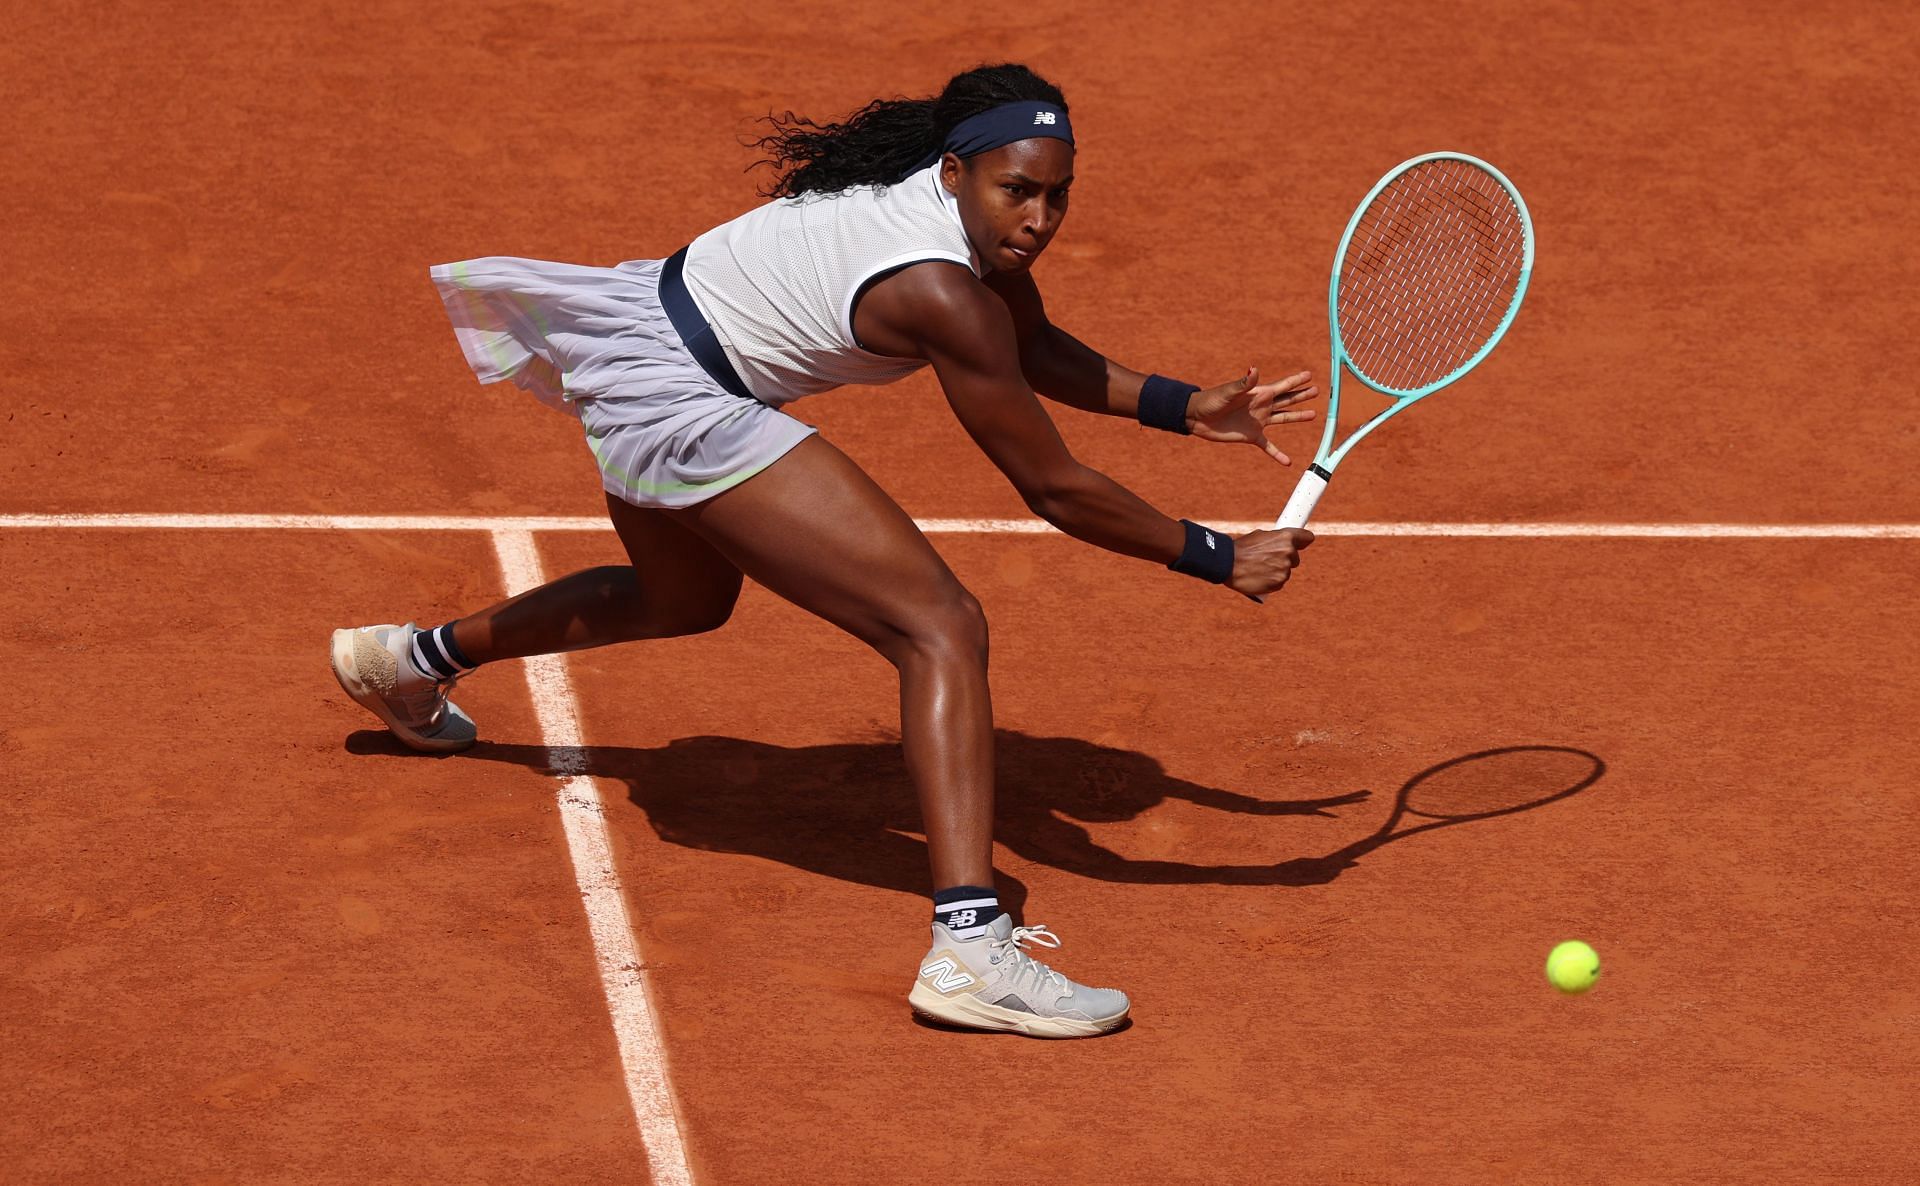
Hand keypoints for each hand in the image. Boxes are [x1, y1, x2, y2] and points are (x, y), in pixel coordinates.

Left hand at [1186, 367, 1318, 463]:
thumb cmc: (1211, 400)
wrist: (1198, 418)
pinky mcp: (1251, 436)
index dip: (1296, 380)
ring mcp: (1258, 421)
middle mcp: (1262, 406)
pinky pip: (1268, 447)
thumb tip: (1254, 369)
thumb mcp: (1228, 391)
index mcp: (1259, 393)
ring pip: (1283, 418)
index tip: (1310, 375)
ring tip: (1313, 415)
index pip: (1282, 386)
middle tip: (1317, 390)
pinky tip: (1287, 462)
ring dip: (1298, 417)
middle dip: (1302, 395)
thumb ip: (1243, 383)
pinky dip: (1277, 454)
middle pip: (1287, 400)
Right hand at [1229, 528, 1312, 598]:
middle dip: (1284, 558)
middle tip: (1267, 558)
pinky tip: (1258, 577)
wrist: (1227, 564)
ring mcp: (1284, 570)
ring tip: (1258, 568)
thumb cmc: (1241, 548)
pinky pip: (1279, 582)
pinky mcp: (1279, 583)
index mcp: (1286, 537)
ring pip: (1286, 571)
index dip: (1303, 541)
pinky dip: (1271, 581)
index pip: (1307, 538)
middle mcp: (1288, 553)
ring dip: (1276, 571)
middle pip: (1295, 558)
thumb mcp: (1260, 536)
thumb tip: (1283, 542)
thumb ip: (1276, 540)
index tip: (1302, 543)